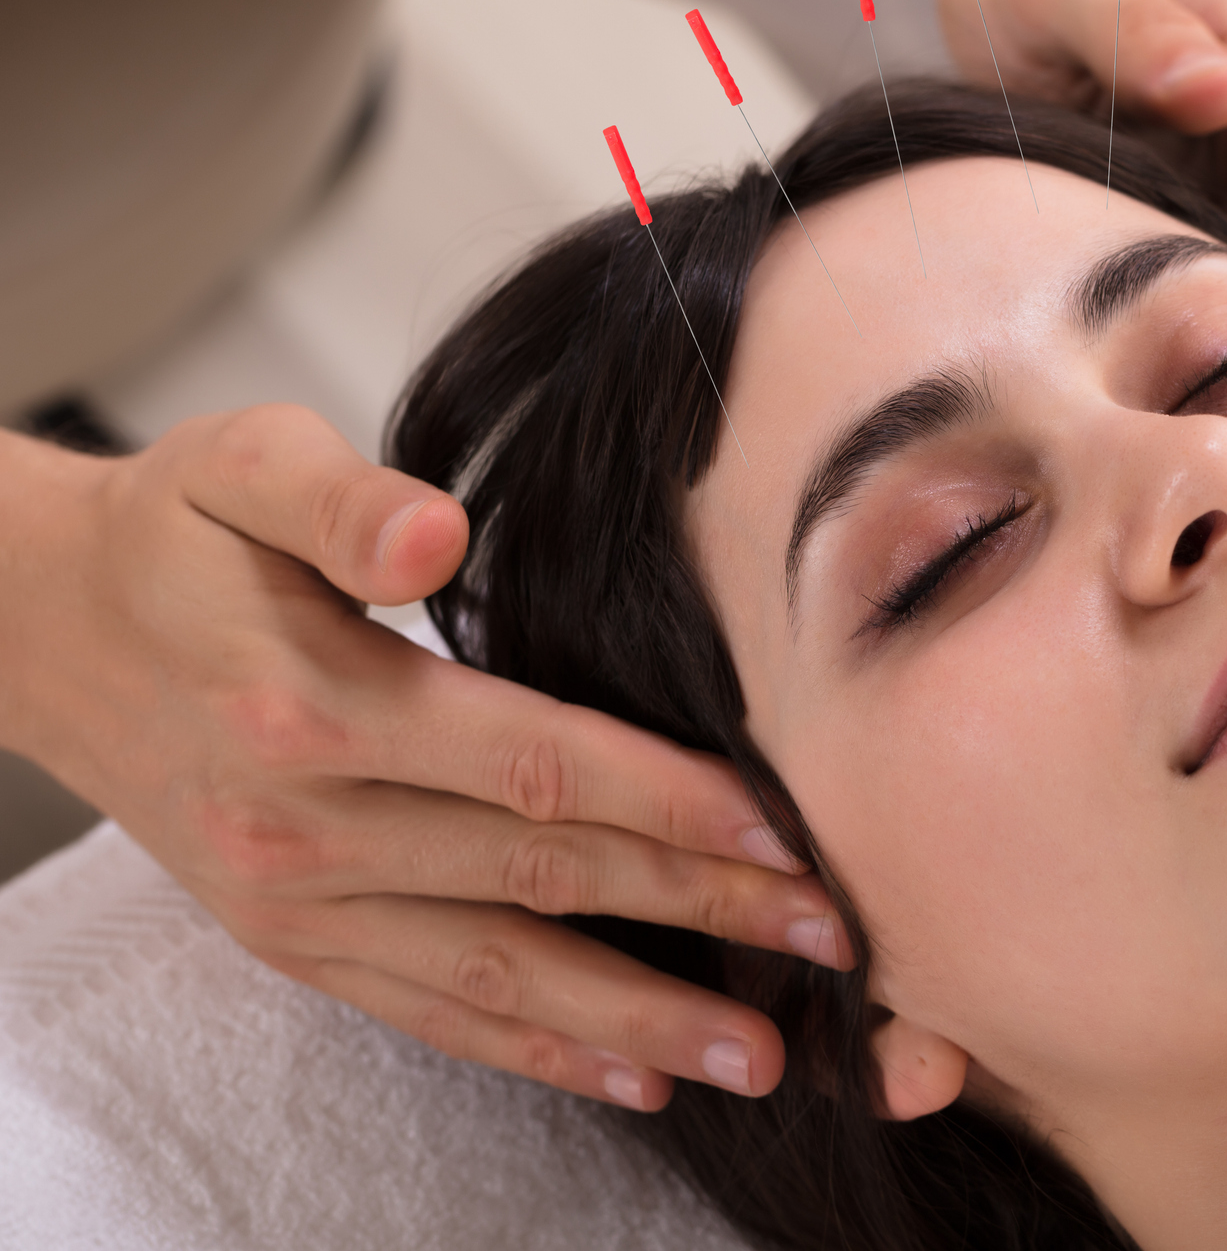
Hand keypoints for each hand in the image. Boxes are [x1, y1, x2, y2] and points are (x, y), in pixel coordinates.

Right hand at [0, 411, 851, 1110]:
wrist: (43, 630)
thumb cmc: (176, 536)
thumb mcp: (238, 463)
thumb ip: (342, 497)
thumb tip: (435, 533)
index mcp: (311, 705)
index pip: (531, 764)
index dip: (669, 802)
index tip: (786, 832)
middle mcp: (307, 825)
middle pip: (544, 877)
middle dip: (701, 914)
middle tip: (834, 946)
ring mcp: (298, 902)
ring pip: (501, 972)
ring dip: (639, 1020)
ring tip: (763, 1053)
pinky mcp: (295, 944)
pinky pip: (431, 1013)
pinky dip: (535, 1051)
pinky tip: (632, 1077)